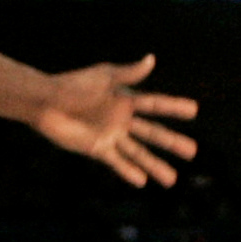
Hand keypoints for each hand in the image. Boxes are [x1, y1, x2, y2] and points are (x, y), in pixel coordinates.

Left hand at [30, 56, 197, 186]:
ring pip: (139, 152)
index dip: (173, 107)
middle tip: (193, 151)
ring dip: (155, 165)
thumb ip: (128, 73)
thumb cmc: (73, 84)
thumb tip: (151, 60)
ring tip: (172, 180)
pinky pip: (117, 162)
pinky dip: (129, 172)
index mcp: (125, 98)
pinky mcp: (97, 148)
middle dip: (172, 142)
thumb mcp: (102, 76)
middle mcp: (122, 119)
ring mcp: (111, 135)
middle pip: (152, 133)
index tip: (194, 110)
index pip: (155, 104)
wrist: (46, 102)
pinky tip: (142, 181)